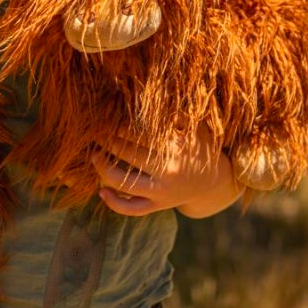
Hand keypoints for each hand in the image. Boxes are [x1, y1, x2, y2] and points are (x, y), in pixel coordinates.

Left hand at [92, 123, 238, 218]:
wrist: (214, 182)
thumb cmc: (200, 149)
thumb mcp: (196, 129)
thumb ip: (177, 115)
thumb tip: (156, 98)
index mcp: (175, 148)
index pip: (139, 134)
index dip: (119, 126)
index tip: (108, 118)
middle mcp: (167, 172)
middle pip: (127, 154)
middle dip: (108, 141)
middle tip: (94, 132)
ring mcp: (161, 192)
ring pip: (124, 182)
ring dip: (103, 168)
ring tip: (94, 156)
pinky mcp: (157, 206)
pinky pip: (132, 209)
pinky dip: (114, 203)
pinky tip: (101, 191)